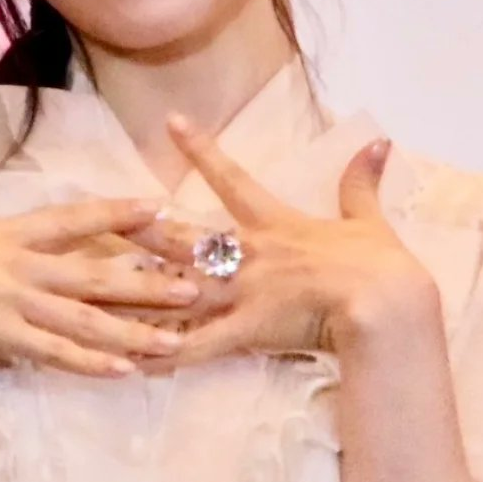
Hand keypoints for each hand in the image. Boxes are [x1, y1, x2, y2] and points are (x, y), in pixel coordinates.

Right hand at [0, 199, 200, 377]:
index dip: (121, 212)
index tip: (161, 206)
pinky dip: (90, 364)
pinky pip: (55, 352)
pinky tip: (122, 373)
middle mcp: (23, 262)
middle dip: (150, 279)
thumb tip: (42, 247)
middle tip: (197, 282)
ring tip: (174, 340)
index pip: (78, 216)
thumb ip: (10, 245)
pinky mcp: (2, 337)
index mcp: (15, 231)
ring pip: (87, 318)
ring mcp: (15, 300)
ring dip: (133, 330)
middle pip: (98, 272)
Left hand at [132, 116, 439, 365]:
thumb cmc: (377, 263)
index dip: (200, 148)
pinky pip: (197, 346)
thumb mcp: (367, 219)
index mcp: (273, 223)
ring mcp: (242, 292)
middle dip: (143, 231)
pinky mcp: (245, 331)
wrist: (385, 307)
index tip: (171, 121)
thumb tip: (380, 142)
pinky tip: (132, 360)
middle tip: (102, 220)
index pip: (230, 177)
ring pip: (178, 289)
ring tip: (97, 291)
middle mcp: (247, 254)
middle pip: (184, 238)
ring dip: (138, 291)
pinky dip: (165, 354)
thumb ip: (361, 182)